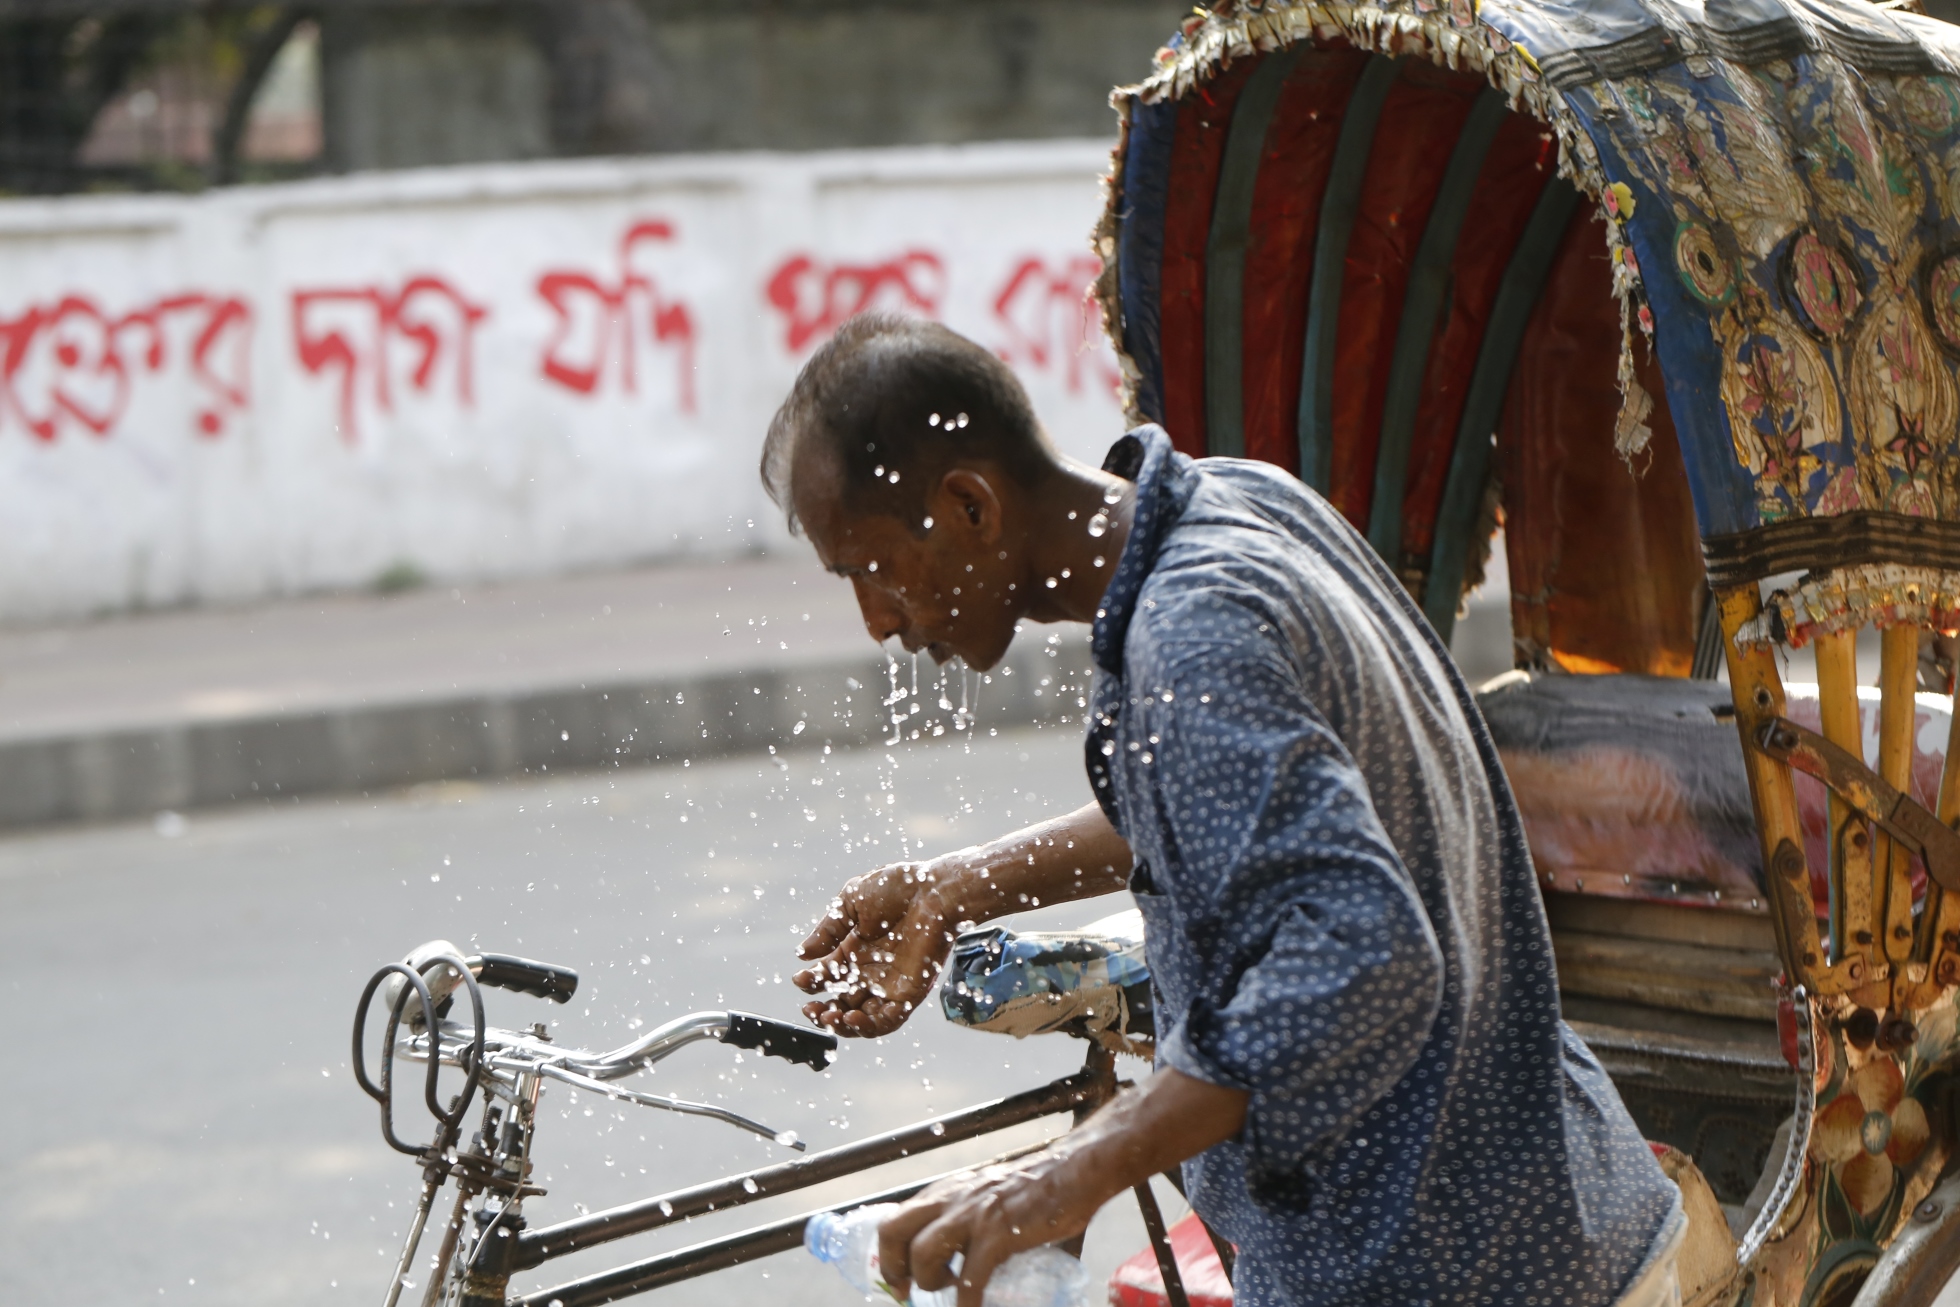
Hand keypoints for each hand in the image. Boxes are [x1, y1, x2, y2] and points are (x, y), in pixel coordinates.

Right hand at [794, 860, 956, 1036]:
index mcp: (855, 950)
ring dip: (842, 1025)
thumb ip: (828, 930)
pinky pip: (888, 1020)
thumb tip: (802, 954)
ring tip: (828, 1018)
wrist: (933, 889)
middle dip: (823, 1012)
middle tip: (810, 1010)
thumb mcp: (851, 903)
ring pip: (862, 1018)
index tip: (800, 980)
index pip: (828, 976)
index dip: (812, 983)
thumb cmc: (896, 887)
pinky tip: (851, 1018)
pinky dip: (868, 1026)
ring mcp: (890, 984)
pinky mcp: (910, 993)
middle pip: (842, 1003)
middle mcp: (871, 971)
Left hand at [881, 1069, 1248, 1304]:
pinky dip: (966, 1304)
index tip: (897, 1279)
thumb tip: (970, 1259)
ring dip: (928, 1282)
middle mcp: (952, 1198)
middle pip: (893, 1230)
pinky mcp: (1000, 1232)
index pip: (897, 1217)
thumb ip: (975, 1220)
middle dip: (892, 1268)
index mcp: (948, 1190)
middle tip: (907, 1292)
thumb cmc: (1040, 1186)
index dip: (888, 1253)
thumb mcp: (992, 1195)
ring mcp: (974, 1213)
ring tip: (947, 1290)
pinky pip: (970, 1278)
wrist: (1078, 1168)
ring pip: (923, 1253)